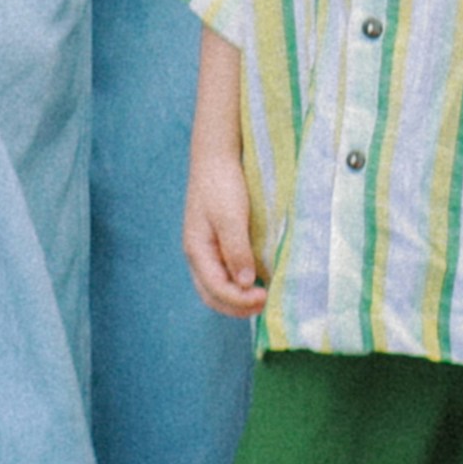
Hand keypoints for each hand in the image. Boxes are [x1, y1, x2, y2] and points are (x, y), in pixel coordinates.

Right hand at [184, 138, 267, 317]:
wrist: (216, 157)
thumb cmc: (222, 183)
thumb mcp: (230, 216)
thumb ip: (236, 250)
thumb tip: (244, 282)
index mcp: (197, 250)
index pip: (216, 289)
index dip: (239, 300)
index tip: (265, 297)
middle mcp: (198, 255)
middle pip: (212, 295)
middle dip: (237, 306)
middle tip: (265, 303)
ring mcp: (206, 250)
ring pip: (216, 287)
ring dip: (237, 298)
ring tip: (262, 297)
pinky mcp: (216, 243)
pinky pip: (223, 273)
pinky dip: (238, 284)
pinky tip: (255, 281)